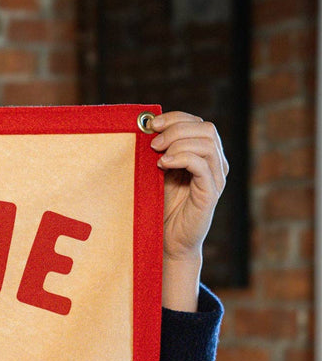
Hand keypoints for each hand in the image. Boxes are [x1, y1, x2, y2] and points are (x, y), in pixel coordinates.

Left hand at [150, 111, 227, 310]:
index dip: (176, 118)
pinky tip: (163, 164)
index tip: (150, 124)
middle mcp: (215, 164)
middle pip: (206, 129)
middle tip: (153, 142)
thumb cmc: (159, 209)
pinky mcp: (210, 193)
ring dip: (178, 142)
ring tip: (157, 155)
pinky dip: (182, 158)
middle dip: (177, 129)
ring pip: (207, 143)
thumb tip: (144, 128)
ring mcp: (215, 178)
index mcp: (203, 156)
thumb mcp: (157, 175)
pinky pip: (203, 165)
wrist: (167, 242)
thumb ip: (158, 153)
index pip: (198, 124)